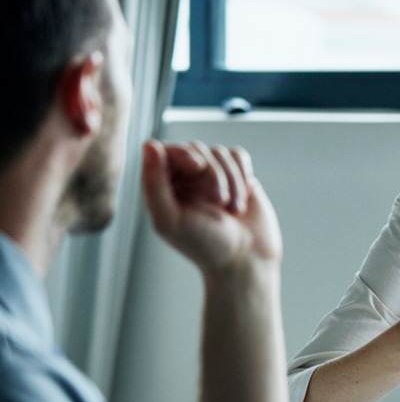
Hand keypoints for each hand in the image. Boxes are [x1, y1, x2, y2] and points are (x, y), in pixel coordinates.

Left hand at [140, 140, 280, 274]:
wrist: (247, 258)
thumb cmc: (206, 245)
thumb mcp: (170, 219)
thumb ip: (154, 183)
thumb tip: (149, 144)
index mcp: (163, 188)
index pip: (167, 150)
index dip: (183, 153)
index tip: (197, 167)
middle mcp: (186, 179)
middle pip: (196, 148)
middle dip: (212, 173)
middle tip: (218, 201)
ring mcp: (214, 176)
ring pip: (220, 152)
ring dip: (231, 180)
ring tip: (232, 209)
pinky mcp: (238, 176)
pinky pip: (239, 155)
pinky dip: (243, 175)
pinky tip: (242, 199)